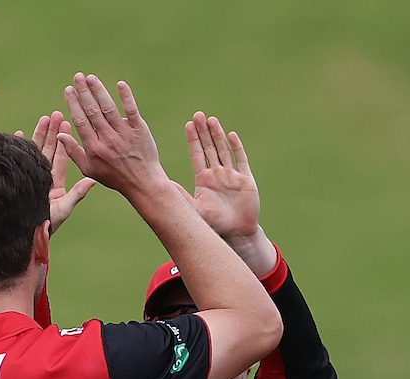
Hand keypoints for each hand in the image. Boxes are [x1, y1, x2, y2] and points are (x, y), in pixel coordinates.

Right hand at [17, 111, 95, 233]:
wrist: (22, 236)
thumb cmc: (45, 226)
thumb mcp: (63, 209)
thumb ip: (77, 194)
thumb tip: (93, 181)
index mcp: (55, 184)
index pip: (60, 157)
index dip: (64, 140)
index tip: (66, 123)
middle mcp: (42, 178)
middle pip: (49, 150)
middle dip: (53, 132)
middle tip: (56, 114)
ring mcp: (29, 178)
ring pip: (34, 151)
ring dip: (39, 134)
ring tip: (44, 117)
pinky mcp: (15, 179)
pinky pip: (16, 159)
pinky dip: (18, 146)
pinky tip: (20, 132)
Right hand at [57, 74, 168, 202]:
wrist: (143, 183)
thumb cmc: (114, 177)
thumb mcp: (89, 169)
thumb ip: (73, 152)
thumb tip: (60, 134)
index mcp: (94, 148)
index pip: (81, 120)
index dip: (74, 103)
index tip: (68, 90)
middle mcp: (108, 139)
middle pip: (93, 111)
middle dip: (84, 92)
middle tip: (77, 76)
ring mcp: (124, 134)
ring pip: (109, 108)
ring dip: (99, 91)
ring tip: (91, 78)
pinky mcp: (139, 130)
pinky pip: (131, 110)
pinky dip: (126, 97)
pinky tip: (120, 84)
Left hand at [181, 113, 259, 239]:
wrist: (237, 232)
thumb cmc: (215, 223)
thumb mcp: (195, 208)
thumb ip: (181, 195)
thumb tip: (163, 183)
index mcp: (204, 180)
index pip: (197, 155)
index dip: (193, 140)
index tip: (188, 125)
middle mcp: (217, 174)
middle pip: (210, 148)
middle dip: (204, 132)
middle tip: (198, 115)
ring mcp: (232, 175)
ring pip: (224, 150)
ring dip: (218, 135)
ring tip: (211, 120)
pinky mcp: (246, 179)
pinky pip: (241, 160)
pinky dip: (237, 148)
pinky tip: (231, 135)